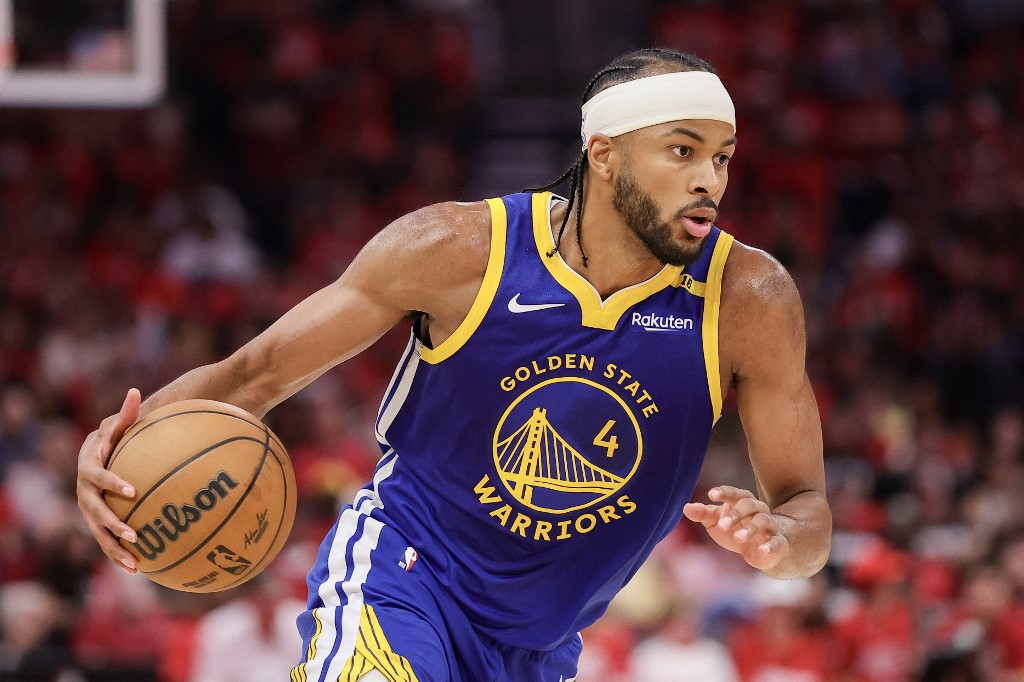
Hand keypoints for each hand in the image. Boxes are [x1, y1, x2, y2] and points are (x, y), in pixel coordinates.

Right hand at [76, 388, 141, 572]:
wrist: (98, 458)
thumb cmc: (115, 439)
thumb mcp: (119, 425)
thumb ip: (127, 413)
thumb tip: (135, 391)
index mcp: (89, 467)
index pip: (98, 476)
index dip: (113, 483)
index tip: (133, 491)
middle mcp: (84, 491)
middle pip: (95, 511)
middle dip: (113, 524)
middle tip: (135, 534)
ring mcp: (88, 509)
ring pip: (99, 533)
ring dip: (115, 549)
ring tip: (136, 563)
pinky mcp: (97, 523)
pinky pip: (106, 542)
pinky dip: (119, 555)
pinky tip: (139, 570)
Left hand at [683, 485, 788, 570]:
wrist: (758, 551)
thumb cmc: (733, 529)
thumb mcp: (716, 522)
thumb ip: (702, 514)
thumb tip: (686, 508)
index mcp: (742, 501)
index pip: (734, 493)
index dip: (724, 492)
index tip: (711, 494)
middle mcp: (758, 510)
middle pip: (749, 505)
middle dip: (735, 514)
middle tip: (721, 525)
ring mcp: (770, 526)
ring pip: (763, 521)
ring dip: (750, 528)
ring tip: (737, 538)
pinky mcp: (778, 543)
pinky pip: (777, 541)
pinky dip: (771, 545)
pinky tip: (763, 549)